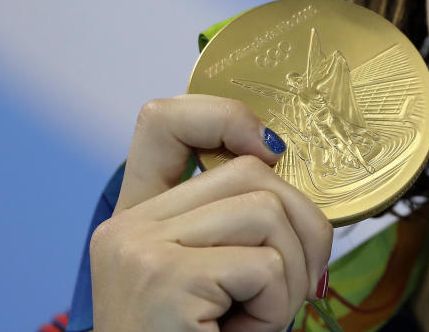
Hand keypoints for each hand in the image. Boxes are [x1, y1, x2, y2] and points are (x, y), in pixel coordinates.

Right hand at [89, 95, 333, 331]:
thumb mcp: (216, 277)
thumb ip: (232, 220)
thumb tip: (282, 161)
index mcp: (137, 219)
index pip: (162, 121)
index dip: (226, 117)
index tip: (270, 151)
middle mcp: (126, 227)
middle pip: (252, 172)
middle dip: (302, 225)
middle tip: (294, 284)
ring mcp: (140, 249)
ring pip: (268, 211)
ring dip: (291, 274)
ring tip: (259, 317)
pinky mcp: (165, 279)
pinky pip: (265, 263)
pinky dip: (278, 304)